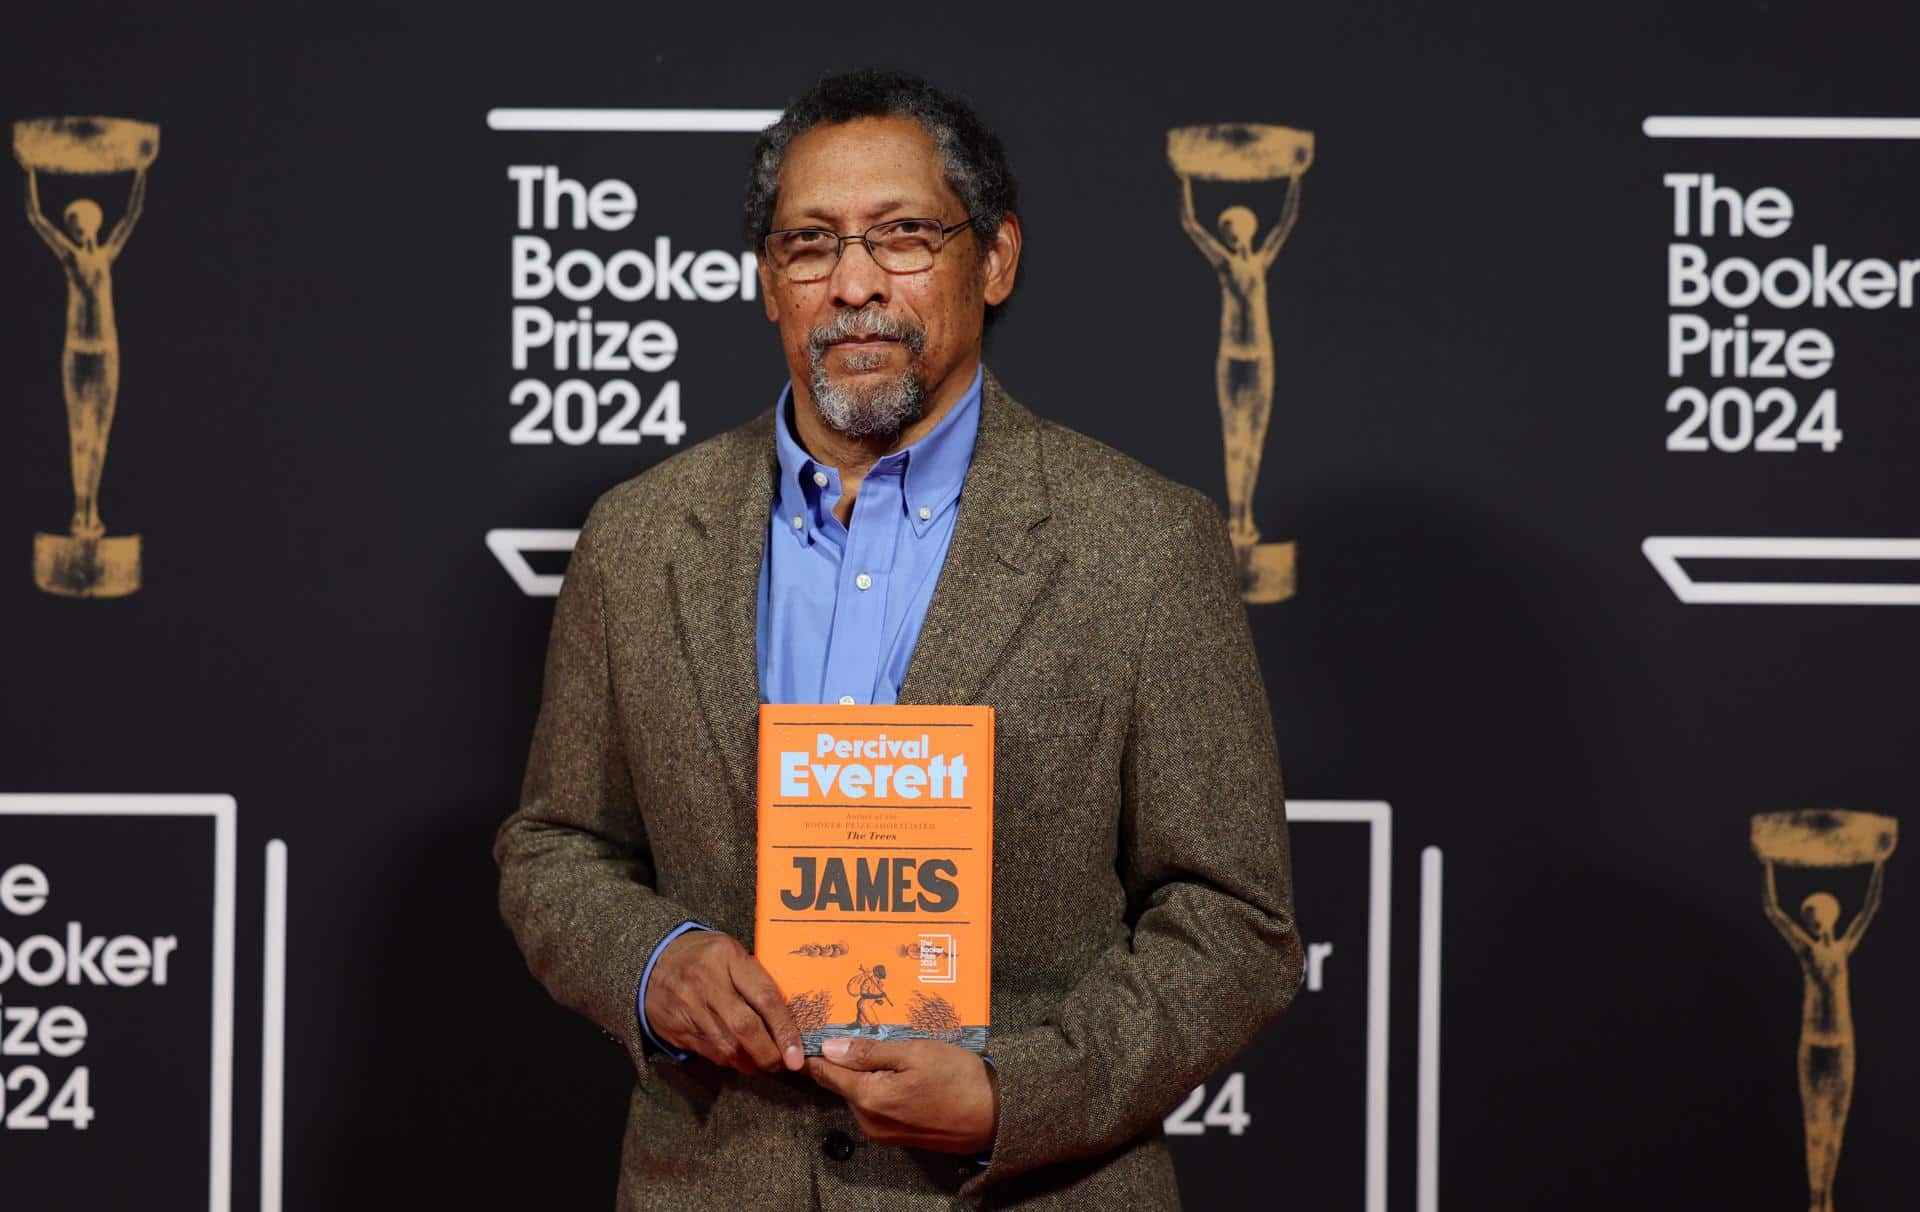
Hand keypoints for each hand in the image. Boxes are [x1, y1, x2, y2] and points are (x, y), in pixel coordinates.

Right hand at [643, 931, 803, 1074]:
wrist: (651, 961)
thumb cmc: (704, 955)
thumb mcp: (730, 951)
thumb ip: (755, 977)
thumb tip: (788, 1015)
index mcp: (727, 957)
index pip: (765, 997)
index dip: (785, 1029)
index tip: (797, 1053)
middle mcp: (707, 983)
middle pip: (745, 1027)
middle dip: (769, 1053)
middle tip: (784, 1064)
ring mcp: (689, 1007)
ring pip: (727, 1047)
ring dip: (751, 1062)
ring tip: (765, 1063)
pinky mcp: (678, 1028)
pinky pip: (710, 1052)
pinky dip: (730, 1061)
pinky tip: (742, 1060)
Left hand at [806, 1038, 997, 1153]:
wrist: (995, 1116)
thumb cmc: (958, 1078)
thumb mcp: (914, 1053)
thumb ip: (868, 1052)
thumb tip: (830, 1047)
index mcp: (868, 1098)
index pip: (826, 1074)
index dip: (819, 1051)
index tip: (817, 1032)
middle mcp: (869, 1122)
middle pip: (843, 1084)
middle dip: (848, 1060)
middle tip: (865, 1032)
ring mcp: (883, 1133)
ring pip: (860, 1096)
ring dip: (868, 1075)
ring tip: (891, 1052)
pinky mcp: (898, 1138)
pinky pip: (876, 1108)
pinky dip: (881, 1089)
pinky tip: (903, 1075)